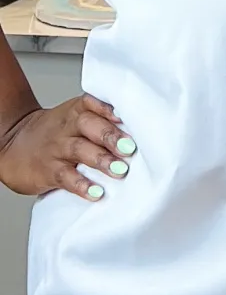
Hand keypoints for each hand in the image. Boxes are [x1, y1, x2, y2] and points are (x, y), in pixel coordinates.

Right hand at [0, 95, 135, 199]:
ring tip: (121, 170)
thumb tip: (142, 129)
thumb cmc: (57, 131)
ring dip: (102, 160)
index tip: (127, 115)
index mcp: (77, 110)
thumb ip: (102, 119)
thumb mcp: (74, 117)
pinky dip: (81, 185)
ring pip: (80, 150)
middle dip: (112, 136)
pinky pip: (65, 177)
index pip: (94, 103)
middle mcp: (68, 127)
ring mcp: (57, 149)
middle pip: (90, 126)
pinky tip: (96, 191)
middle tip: (131, 148)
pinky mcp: (48, 171)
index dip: (109, 109)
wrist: (14, 144)